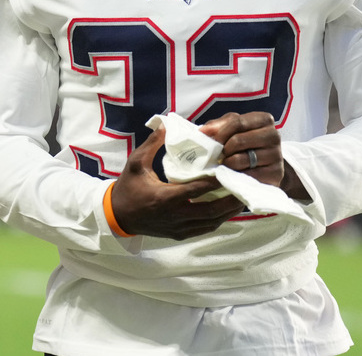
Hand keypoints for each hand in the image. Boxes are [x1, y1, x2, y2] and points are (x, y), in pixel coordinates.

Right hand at [111, 127, 244, 239]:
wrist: (117, 215)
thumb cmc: (128, 187)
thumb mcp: (135, 163)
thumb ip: (152, 144)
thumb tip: (167, 125)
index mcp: (165, 197)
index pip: (197, 189)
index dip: (216, 181)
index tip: (229, 170)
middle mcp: (175, 216)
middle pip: (211, 210)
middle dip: (230, 200)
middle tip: (243, 186)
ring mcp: (178, 228)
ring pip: (211, 222)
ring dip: (227, 211)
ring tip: (240, 197)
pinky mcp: (179, 235)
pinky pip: (204, 229)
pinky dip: (218, 219)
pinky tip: (225, 210)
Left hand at [198, 111, 282, 187]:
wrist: (263, 167)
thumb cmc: (243, 144)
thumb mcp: (231, 130)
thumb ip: (217, 127)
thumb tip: (202, 132)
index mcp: (263, 120)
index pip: (237, 122)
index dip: (220, 133)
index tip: (211, 141)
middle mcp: (274, 135)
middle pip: (238, 140)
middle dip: (223, 150)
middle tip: (219, 156)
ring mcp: (276, 156)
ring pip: (241, 159)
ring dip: (227, 164)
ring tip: (226, 165)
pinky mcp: (275, 174)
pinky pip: (247, 175)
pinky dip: (235, 177)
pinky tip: (233, 175)